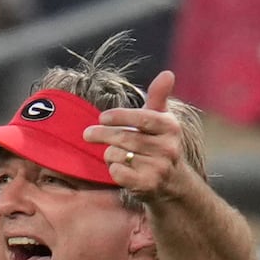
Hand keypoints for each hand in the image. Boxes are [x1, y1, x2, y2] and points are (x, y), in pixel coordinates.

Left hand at [84, 70, 190, 199]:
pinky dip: (112, 169)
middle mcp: (167, 148)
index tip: (102, 117)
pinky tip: (117, 167)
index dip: (120, 116)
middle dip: (103, 134)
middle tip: (87, 134)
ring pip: (119, 155)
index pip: (142, 118)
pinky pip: (118, 173)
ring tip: (112, 153)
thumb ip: (158, 96)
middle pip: (126, 137)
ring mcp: (158, 168)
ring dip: (109, 153)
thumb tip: (167, 73)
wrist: (172, 183)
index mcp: (170, 127)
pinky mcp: (147, 186)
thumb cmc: (160, 144)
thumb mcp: (161, 119)